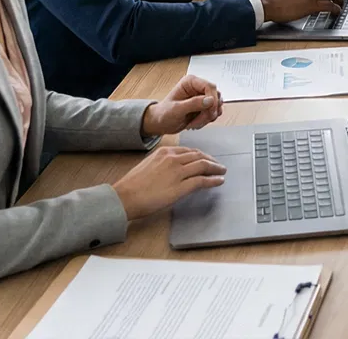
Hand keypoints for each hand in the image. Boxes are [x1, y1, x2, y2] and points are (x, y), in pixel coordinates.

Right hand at [111, 145, 226, 219]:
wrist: (125, 197)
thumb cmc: (132, 185)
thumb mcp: (148, 165)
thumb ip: (163, 163)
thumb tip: (173, 169)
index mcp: (165, 152)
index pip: (189, 151)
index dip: (201, 155)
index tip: (207, 159)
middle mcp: (173, 159)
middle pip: (199, 156)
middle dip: (211, 160)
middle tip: (218, 165)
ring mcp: (177, 173)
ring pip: (203, 166)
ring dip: (216, 168)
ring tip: (222, 171)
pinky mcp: (180, 187)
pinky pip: (202, 181)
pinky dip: (213, 180)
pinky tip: (219, 181)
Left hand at [141, 75, 222, 136]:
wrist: (161, 124)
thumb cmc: (163, 114)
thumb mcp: (176, 109)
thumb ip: (193, 103)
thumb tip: (210, 100)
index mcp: (190, 82)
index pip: (210, 87)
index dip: (212, 100)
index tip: (209, 112)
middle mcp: (198, 88)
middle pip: (216, 97)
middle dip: (209, 111)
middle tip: (199, 120)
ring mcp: (202, 97)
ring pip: (217, 106)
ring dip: (208, 117)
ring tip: (194, 123)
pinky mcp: (204, 106)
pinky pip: (214, 112)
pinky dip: (207, 120)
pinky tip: (196, 123)